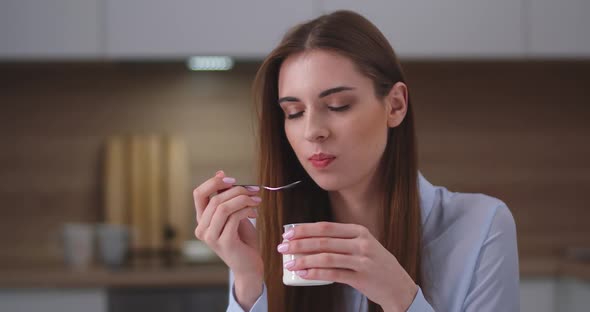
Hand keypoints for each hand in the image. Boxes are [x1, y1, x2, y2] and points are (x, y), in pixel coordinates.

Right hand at [193, 171, 263, 307]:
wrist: (249, 265)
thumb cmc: (243, 239)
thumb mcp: (233, 214)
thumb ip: (226, 198)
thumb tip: (221, 173)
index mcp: (202, 220)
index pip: (199, 194)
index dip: (213, 182)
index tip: (231, 178)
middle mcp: (202, 229)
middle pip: (215, 199)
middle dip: (237, 191)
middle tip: (254, 191)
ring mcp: (211, 237)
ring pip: (223, 207)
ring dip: (243, 199)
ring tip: (256, 201)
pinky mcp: (223, 243)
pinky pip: (233, 218)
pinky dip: (246, 210)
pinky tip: (255, 213)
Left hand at [278, 222, 417, 311]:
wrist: (398, 285)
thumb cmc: (376, 264)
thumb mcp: (363, 245)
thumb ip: (341, 241)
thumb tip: (309, 241)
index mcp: (358, 231)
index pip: (326, 227)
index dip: (304, 229)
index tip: (288, 233)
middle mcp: (361, 243)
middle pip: (323, 240)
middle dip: (299, 244)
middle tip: (282, 247)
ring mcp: (362, 260)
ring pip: (326, 257)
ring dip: (304, 260)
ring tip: (289, 263)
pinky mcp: (361, 277)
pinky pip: (333, 274)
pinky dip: (315, 274)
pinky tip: (302, 274)